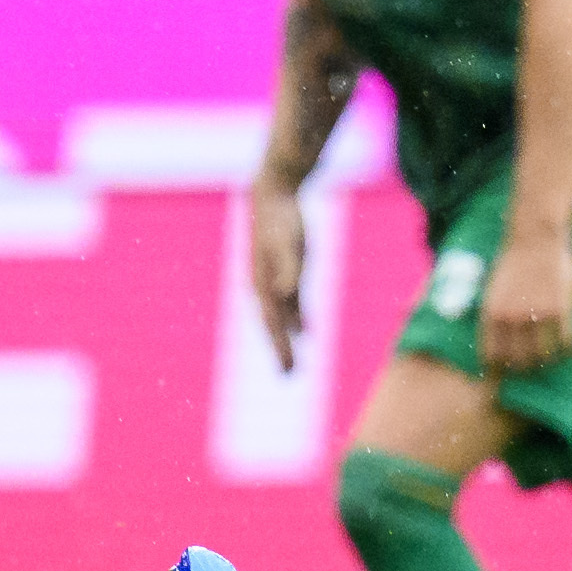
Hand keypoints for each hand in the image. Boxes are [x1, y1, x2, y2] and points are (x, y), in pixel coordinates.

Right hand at [247, 179, 308, 372]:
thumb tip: (285, 294)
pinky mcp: (286, 269)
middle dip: (281, 350)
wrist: (273, 194)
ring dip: (288, 339)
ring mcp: (275, 278)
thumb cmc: (282, 219)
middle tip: (289, 376)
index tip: (288, 370)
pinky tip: (307, 331)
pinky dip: (298, 318)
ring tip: (293, 362)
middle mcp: (266, 286)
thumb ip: (288, 269)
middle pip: (275, 325)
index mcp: (264, 284)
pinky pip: (292, 301)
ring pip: (283, 316)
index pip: (274, 324)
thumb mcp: (289, 243)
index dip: (281, 347)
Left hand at [477, 227, 571, 376]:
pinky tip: (568, 346)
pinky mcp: (560, 310)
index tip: (509, 371)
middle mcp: (512, 319)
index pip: (493, 357)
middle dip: (526, 369)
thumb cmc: (514, 261)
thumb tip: (500, 342)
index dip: (501, 369)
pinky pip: (566, 342)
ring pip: (544, 356)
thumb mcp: (494, 291)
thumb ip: (497, 316)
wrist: (535, 236)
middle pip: (519, 362)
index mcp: (492, 315)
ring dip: (548, 362)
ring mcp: (537, 315)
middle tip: (534, 367)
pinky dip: (568, 349)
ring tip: (552, 359)